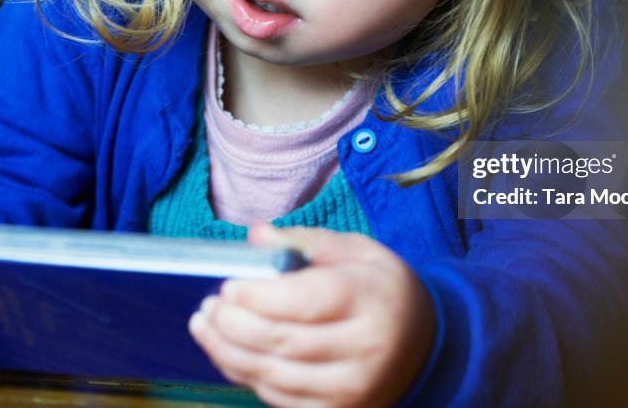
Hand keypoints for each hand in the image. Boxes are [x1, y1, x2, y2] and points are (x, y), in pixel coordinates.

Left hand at [189, 224, 435, 407]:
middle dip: (234, 325)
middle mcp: (365, 349)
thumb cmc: (381, 289)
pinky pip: (279, 398)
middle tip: (209, 306)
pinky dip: (246, 375)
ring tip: (204, 326)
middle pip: (283, 341)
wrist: (423, 344)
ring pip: (274, 375)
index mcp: (371, 299)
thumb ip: (305, 241)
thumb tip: (255, 236)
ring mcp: (351, 389)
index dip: (259, 297)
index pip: (306, 302)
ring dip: (228, 352)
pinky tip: (228, 352)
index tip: (228, 285)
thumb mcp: (356, 251)